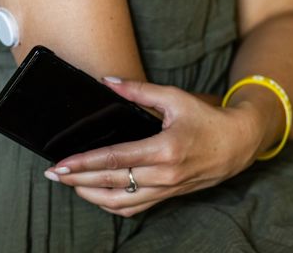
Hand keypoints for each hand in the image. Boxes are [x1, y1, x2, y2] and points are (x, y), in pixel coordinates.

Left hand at [43, 78, 267, 216]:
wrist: (238, 145)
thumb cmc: (208, 120)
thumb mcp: (175, 98)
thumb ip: (139, 91)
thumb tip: (108, 82)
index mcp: (164, 149)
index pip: (115, 159)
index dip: (84, 162)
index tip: (61, 164)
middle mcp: (164, 174)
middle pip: (112, 183)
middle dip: (78, 179)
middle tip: (54, 175)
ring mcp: (166, 189)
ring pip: (121, 202)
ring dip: (91, 195)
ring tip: (70, 185)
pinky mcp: (168, 195)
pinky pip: (135, 208)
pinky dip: (112, 205)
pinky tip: (97, 196)